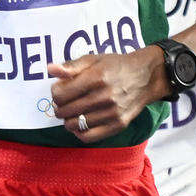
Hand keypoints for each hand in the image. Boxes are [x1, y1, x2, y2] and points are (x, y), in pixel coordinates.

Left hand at [49, 47, 167, 138]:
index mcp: (96, 77)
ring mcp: (112, 113)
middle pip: (65, 110)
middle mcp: (104, 96)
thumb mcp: (94, 59)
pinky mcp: (118, 125)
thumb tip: (50, 69)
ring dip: (67, 119)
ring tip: (72, 112)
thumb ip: (71, 66)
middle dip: (59, 106)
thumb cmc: (116, 66)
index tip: (59, 90)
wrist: (145, 77)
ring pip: (74, 125)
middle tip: (64, 102)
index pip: (60, 94)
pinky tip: (80, 124)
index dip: (55, 92)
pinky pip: (88, 136)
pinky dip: (79, 132)